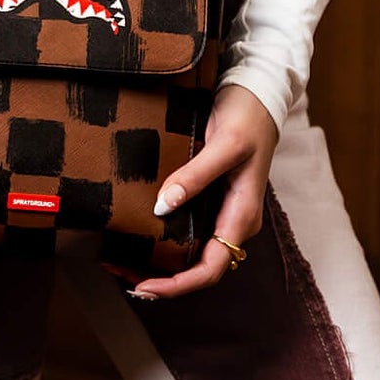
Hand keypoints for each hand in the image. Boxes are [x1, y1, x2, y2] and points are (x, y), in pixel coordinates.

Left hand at [125, 81, 279, 300]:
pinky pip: (187, 228)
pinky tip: (138, 231)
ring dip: (159, 261)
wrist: (258, 93)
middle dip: (161, 278)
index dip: (178, 284)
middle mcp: (233, 221)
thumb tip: (162, 206)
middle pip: (198, 266)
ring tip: (121, 260)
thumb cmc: (248, 117)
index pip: (212, 268)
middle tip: (120, 274)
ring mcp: (222, 210)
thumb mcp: (224, 144)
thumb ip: (195, 175)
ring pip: (191, 250)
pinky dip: (163, 237)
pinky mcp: (211, 197)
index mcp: (242, 215)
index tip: (145, 286)